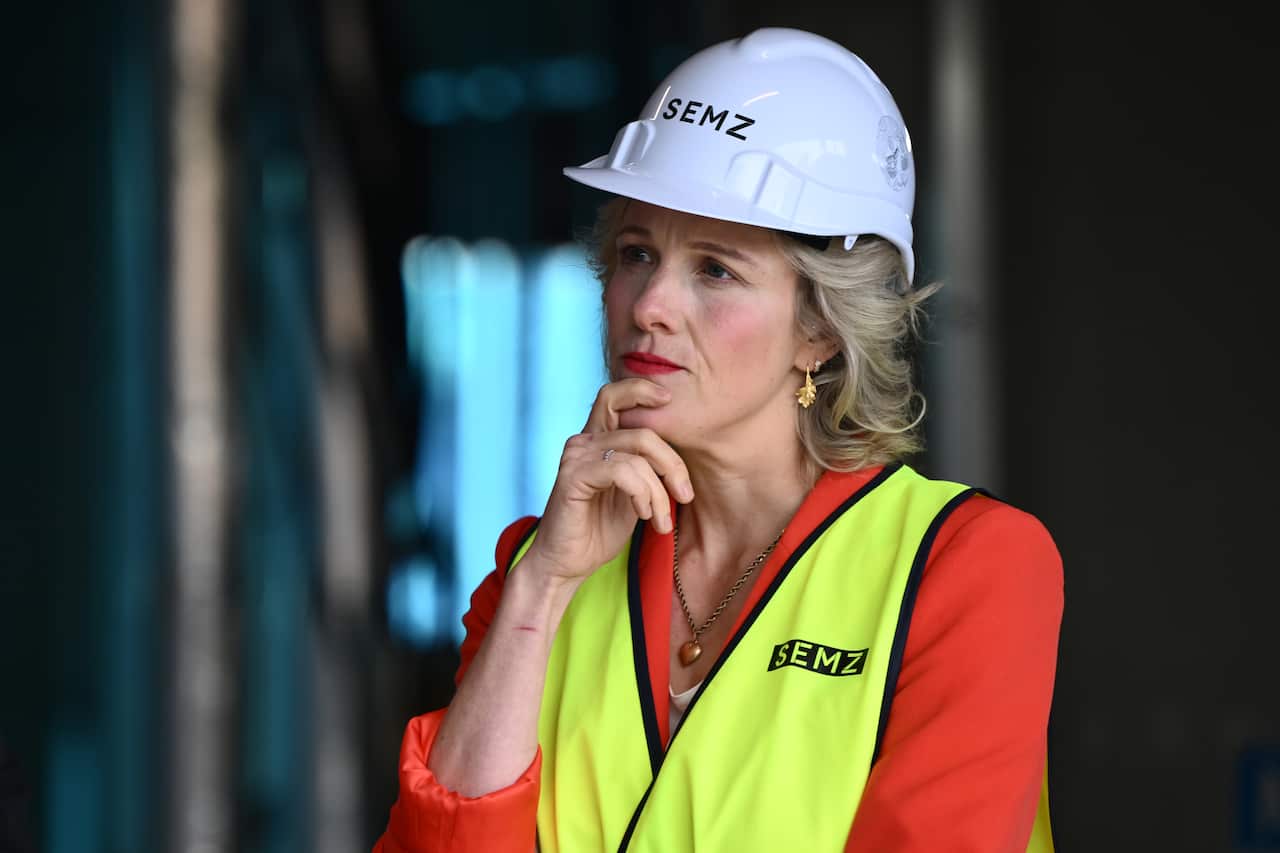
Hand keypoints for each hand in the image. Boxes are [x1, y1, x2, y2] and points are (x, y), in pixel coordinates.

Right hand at [524, 379, 694, 584]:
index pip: (614, 396)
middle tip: (684, 496)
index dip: (641, 390)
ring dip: (658, 492)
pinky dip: (642, 494)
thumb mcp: (633, 494)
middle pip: (642, 431)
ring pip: (638, 454)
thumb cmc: (598, 530)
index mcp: (596, 439)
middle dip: (672, 464)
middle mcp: (583, 441)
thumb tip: (678, 457)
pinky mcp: (573, 476)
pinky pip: (622, 471)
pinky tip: (642, 514)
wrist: (566, 564)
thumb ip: (647, 469)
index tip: (670, 399)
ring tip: (659, 521)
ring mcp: (576, 456)